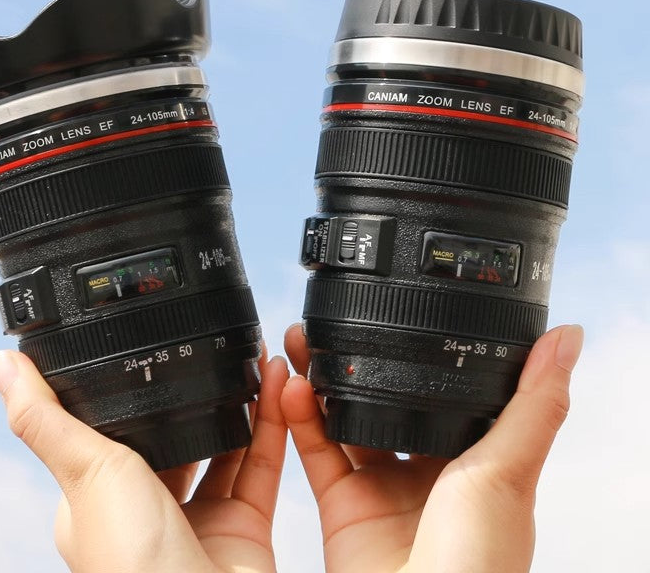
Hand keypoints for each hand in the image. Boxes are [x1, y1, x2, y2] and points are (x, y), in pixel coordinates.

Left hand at [0, 349, 289, 572]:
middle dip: (195, 389)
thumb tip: (0, 363)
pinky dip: (272, 424)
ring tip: (255, 352)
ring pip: (223, 443)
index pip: (113, 428)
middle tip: (212, 343)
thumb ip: (47, 416)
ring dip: (242, 398)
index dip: (134, 387)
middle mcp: (147, 508)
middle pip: (175, 434)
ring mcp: (197, 519)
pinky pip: (260, 464)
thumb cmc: (129, 565)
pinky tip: (277, 384)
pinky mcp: (242, 528)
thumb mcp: (83, 473)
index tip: (152, 343)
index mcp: (97, 497)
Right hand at [281, 323, 583, 572]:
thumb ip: (532, 402)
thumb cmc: (480, 565)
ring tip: (300, 338)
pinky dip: (298, 418)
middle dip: (357, 359)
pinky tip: (290, 385)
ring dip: (319, 379)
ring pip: (343, 418)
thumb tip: (569, 335)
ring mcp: (382, 488)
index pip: (442, 388)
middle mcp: (426, 470)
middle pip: (384, 397)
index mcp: (473, 458)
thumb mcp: (510, 470)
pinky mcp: (342, 509)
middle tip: (331, 320)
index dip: (415, 349)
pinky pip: (315, 451)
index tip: (394, 312)